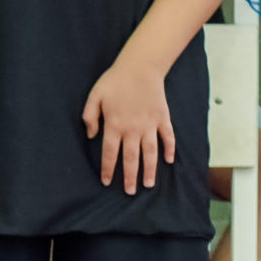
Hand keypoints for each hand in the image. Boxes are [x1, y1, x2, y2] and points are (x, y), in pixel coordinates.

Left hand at [83, 58, 173, 193]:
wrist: (140, 68)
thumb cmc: (114, 81)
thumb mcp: (94, 96)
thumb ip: (90, 117)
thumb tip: (90, 135)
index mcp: (115, 125)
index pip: (110, 153)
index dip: (109, 169)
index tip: (107, 182)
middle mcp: (133, 129)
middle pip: (131, 158)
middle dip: (130, 176)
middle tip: (130, 192)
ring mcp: (150, 125)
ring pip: (150, 152)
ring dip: (150, 169)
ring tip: (149, 184)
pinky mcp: (162, 118)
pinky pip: (168, 137)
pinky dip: (170, 149)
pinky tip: (170, 160)